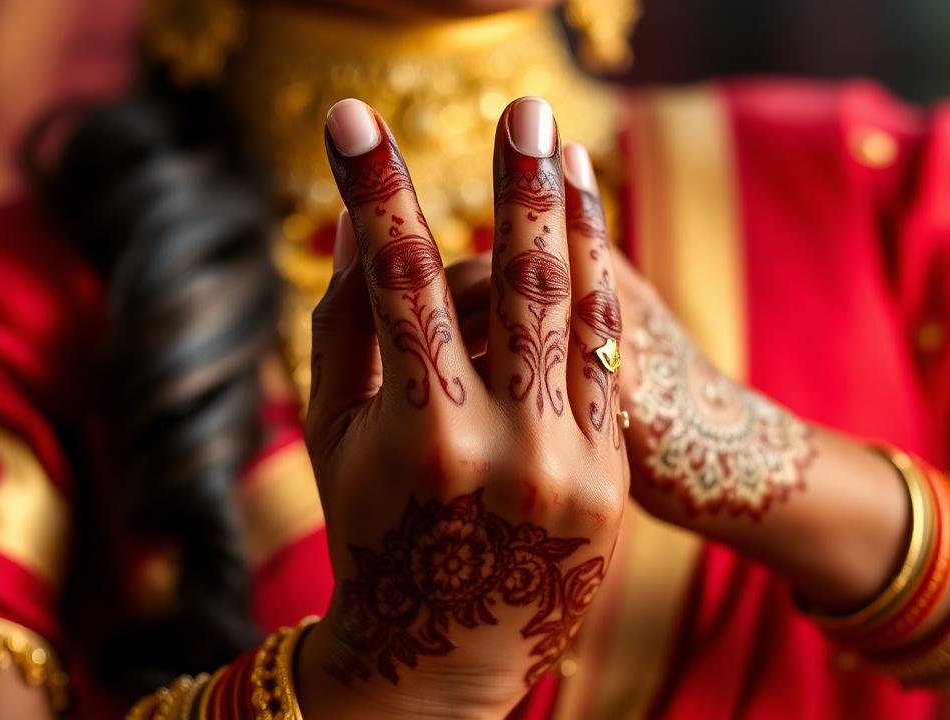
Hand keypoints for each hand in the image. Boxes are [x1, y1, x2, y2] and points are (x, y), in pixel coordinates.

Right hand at [298, 97, 627, 718]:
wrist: (446, 653)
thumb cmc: (373, 536)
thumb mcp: (339, 439)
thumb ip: (345, 327)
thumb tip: (357, 220)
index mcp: (418, 434)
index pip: (396, 281)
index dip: (375, 189)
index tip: (352, 119)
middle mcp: (503, 446)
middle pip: (516, 283)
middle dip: (519, 185)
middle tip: (526, 110)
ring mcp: (568, 465)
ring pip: (580, 314)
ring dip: (575, 222)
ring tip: (569, 152)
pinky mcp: (610, 480)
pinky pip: (609, 363)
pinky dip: (602, 292)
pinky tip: (593, 234)